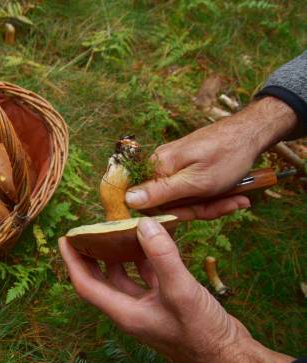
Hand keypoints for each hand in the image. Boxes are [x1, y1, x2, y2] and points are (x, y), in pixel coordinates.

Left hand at [59, 217, 293, 362]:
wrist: (231, 358)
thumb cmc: (203, 333)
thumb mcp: (181, 291)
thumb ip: (162, 256)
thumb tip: (143, 224)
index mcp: (125, 312)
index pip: (86, 284)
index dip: (72, 261)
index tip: (65, 238)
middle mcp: (131, 311)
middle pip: (100, 280)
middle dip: (89, 257)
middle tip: (85, 231)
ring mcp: (148, 308)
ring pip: (124, 277)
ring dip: (117, 255)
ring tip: (115, 230)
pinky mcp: (164, 304)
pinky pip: (146, 278)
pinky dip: (145, 260)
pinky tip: (151, 242)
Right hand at [125, 97, 297, 219]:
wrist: (252, 131)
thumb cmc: (226, 156)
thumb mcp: (195, 182)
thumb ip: (160, 192)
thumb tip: (126, 199)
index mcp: (159, 167)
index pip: (146, 202)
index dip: (171, 214)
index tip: (196, 214)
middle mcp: (161, 165)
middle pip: (168, 202)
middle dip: (197, 209)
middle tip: (225, 205)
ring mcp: (175, 166)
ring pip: (185, 199)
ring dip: (211, 204)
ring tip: (237, 199)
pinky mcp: (187, 166)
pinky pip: (194, 190)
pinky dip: (214, 196)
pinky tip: (234, 195)